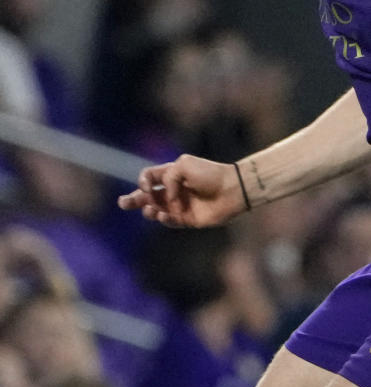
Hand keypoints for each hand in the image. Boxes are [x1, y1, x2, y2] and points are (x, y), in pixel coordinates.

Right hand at [116, 154, 243, 226]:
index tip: (147, 186)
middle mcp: (174, 190)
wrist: (231, 189)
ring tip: (152, 210)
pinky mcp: (187, 219)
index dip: (143, 181)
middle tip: (123, 203)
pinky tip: (164, 216)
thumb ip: (167, 178)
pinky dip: (164, 219)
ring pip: (156, 211)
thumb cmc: (209, 174)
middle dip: (133, 199)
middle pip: (147, 196)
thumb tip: (165, 198)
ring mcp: (180, 205)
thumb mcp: (184, 165)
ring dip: (149, 211)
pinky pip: (170, 221)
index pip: (150, 177)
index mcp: (172, 174)